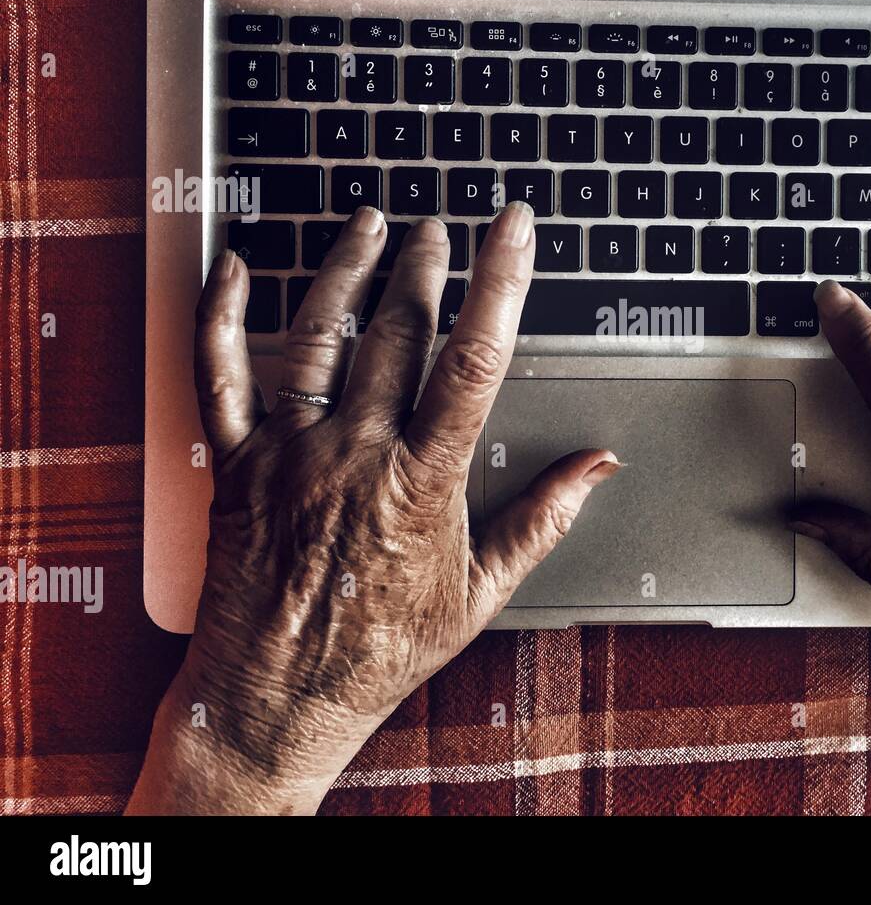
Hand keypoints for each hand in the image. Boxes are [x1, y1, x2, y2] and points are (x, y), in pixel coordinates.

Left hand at [129, 203, 618, 814]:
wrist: (276, 698)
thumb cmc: (381, 649)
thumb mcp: (482, 592)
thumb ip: (543, 518)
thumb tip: (599, 466)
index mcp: (423, 479)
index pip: (473, 359)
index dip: (499, 282)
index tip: (511, 228)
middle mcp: (354, 452)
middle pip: (396, 330)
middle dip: (423, 265)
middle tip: (437, 227)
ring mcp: (289, 452)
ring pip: (318, 336)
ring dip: (346, 269)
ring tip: (369, 224)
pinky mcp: (235, 464)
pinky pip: (220, 376)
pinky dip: (223, 316)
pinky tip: (239, 269)